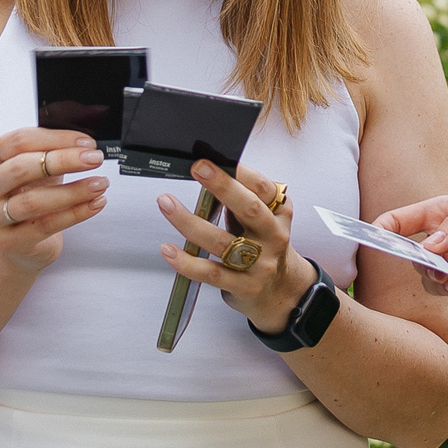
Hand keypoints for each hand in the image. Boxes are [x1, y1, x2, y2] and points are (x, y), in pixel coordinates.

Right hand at [0, 127, 108, 271]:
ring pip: (33, 200)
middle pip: (21, 167)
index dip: (56, 139)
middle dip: (63, 160)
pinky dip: (75, 213)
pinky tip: (95, 204)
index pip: (20, 141)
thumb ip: (50, 152)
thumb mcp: (34, 169)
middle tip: (95, 158)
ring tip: (100, 183)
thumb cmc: (28, 195)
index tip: (87, 142)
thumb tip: (85, 144)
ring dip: (73, 190)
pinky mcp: (10, 242)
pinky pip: (46, 225)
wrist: (18, 243)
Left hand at [156, 161, 309, 332]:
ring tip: (167, 204)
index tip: (214, 157)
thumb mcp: (262, 217)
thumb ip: (240, 197)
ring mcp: (260, 263)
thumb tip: (206, 172)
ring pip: (222, 241)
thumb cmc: (263, 245)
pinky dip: (187, 261)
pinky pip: (211, 272)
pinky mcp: (244, 285)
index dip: (240, 171)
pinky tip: (169, 250)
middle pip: (249, 209)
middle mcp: (273, 236)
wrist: (281, 290)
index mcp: (279, 212)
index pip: (262, 187)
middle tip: (197, 168)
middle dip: (223, 186)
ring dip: (190, 221)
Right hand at [373, 193, 447, 312]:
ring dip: (440, 284)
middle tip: (440, 267)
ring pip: (429, 283)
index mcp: (441, 215)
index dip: (382, 229)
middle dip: (420, 264)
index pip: (400, 221)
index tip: (375, 239)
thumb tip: (429, 246)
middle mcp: (444, 244)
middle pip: (411, 258)